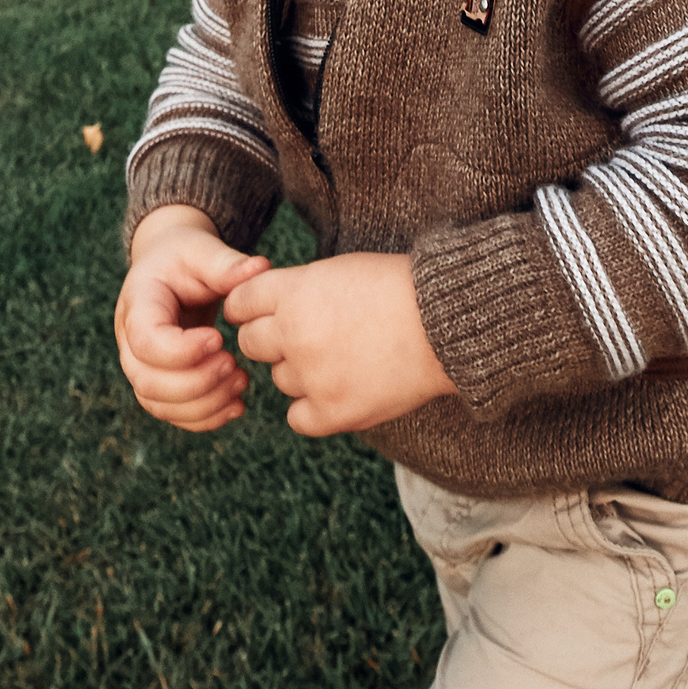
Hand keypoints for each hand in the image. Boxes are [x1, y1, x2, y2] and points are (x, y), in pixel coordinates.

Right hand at [114, 206, 269, 431]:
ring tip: (241, 380)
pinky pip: (173, 414)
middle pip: (148, 382)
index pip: (146, 342)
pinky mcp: (158, 384)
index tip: (219, 338)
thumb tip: (260, 269)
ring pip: (159, 405)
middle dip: (197, 382)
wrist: (169, 271)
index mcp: (138, 304)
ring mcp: (140, 367)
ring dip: (204, 404)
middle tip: (234, 364)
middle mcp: (130, 342)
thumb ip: (226, 263)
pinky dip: (205, 418)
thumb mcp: (202, 251)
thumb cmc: (185, 259)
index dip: (182, 350)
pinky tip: (236, 405)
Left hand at [224, 254, 458, 436]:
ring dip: (300, 371)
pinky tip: (338, 389)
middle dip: (272, 338)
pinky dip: (313, 407)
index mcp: (294, 293)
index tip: (265, 312)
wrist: (447, 322)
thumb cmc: (400, 288)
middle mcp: (294, 335)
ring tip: (341, 357)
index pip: (240, 303)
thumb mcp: (340, 270)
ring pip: (279, 379)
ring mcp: (312, 377)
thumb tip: (264, 306)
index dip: (251, 307)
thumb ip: (297, 288)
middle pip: (251, 343)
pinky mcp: (334, 412)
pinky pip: (297, 417)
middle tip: (305, 336)